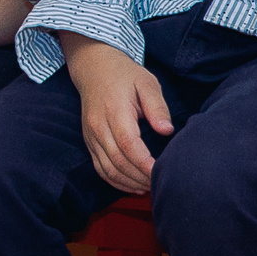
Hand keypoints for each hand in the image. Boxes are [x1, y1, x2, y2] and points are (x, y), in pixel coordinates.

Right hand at [60, 33, 171, 193]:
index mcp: (114, 111)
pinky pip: (99, 167)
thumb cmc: (124, 75)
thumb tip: (166, 130)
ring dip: (128, 182)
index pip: (128, 144)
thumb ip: (157, 106)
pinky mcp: (89, 140)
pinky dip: (115, 181)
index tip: (160, 173)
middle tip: (160, 184)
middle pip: (117, 161)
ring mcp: (91, 135)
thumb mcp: (146, 82)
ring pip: (107, 168)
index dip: (144, 163)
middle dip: (139, 177)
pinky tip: (132, 185)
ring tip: (148, 188)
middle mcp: (98, 126)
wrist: (94, 67)